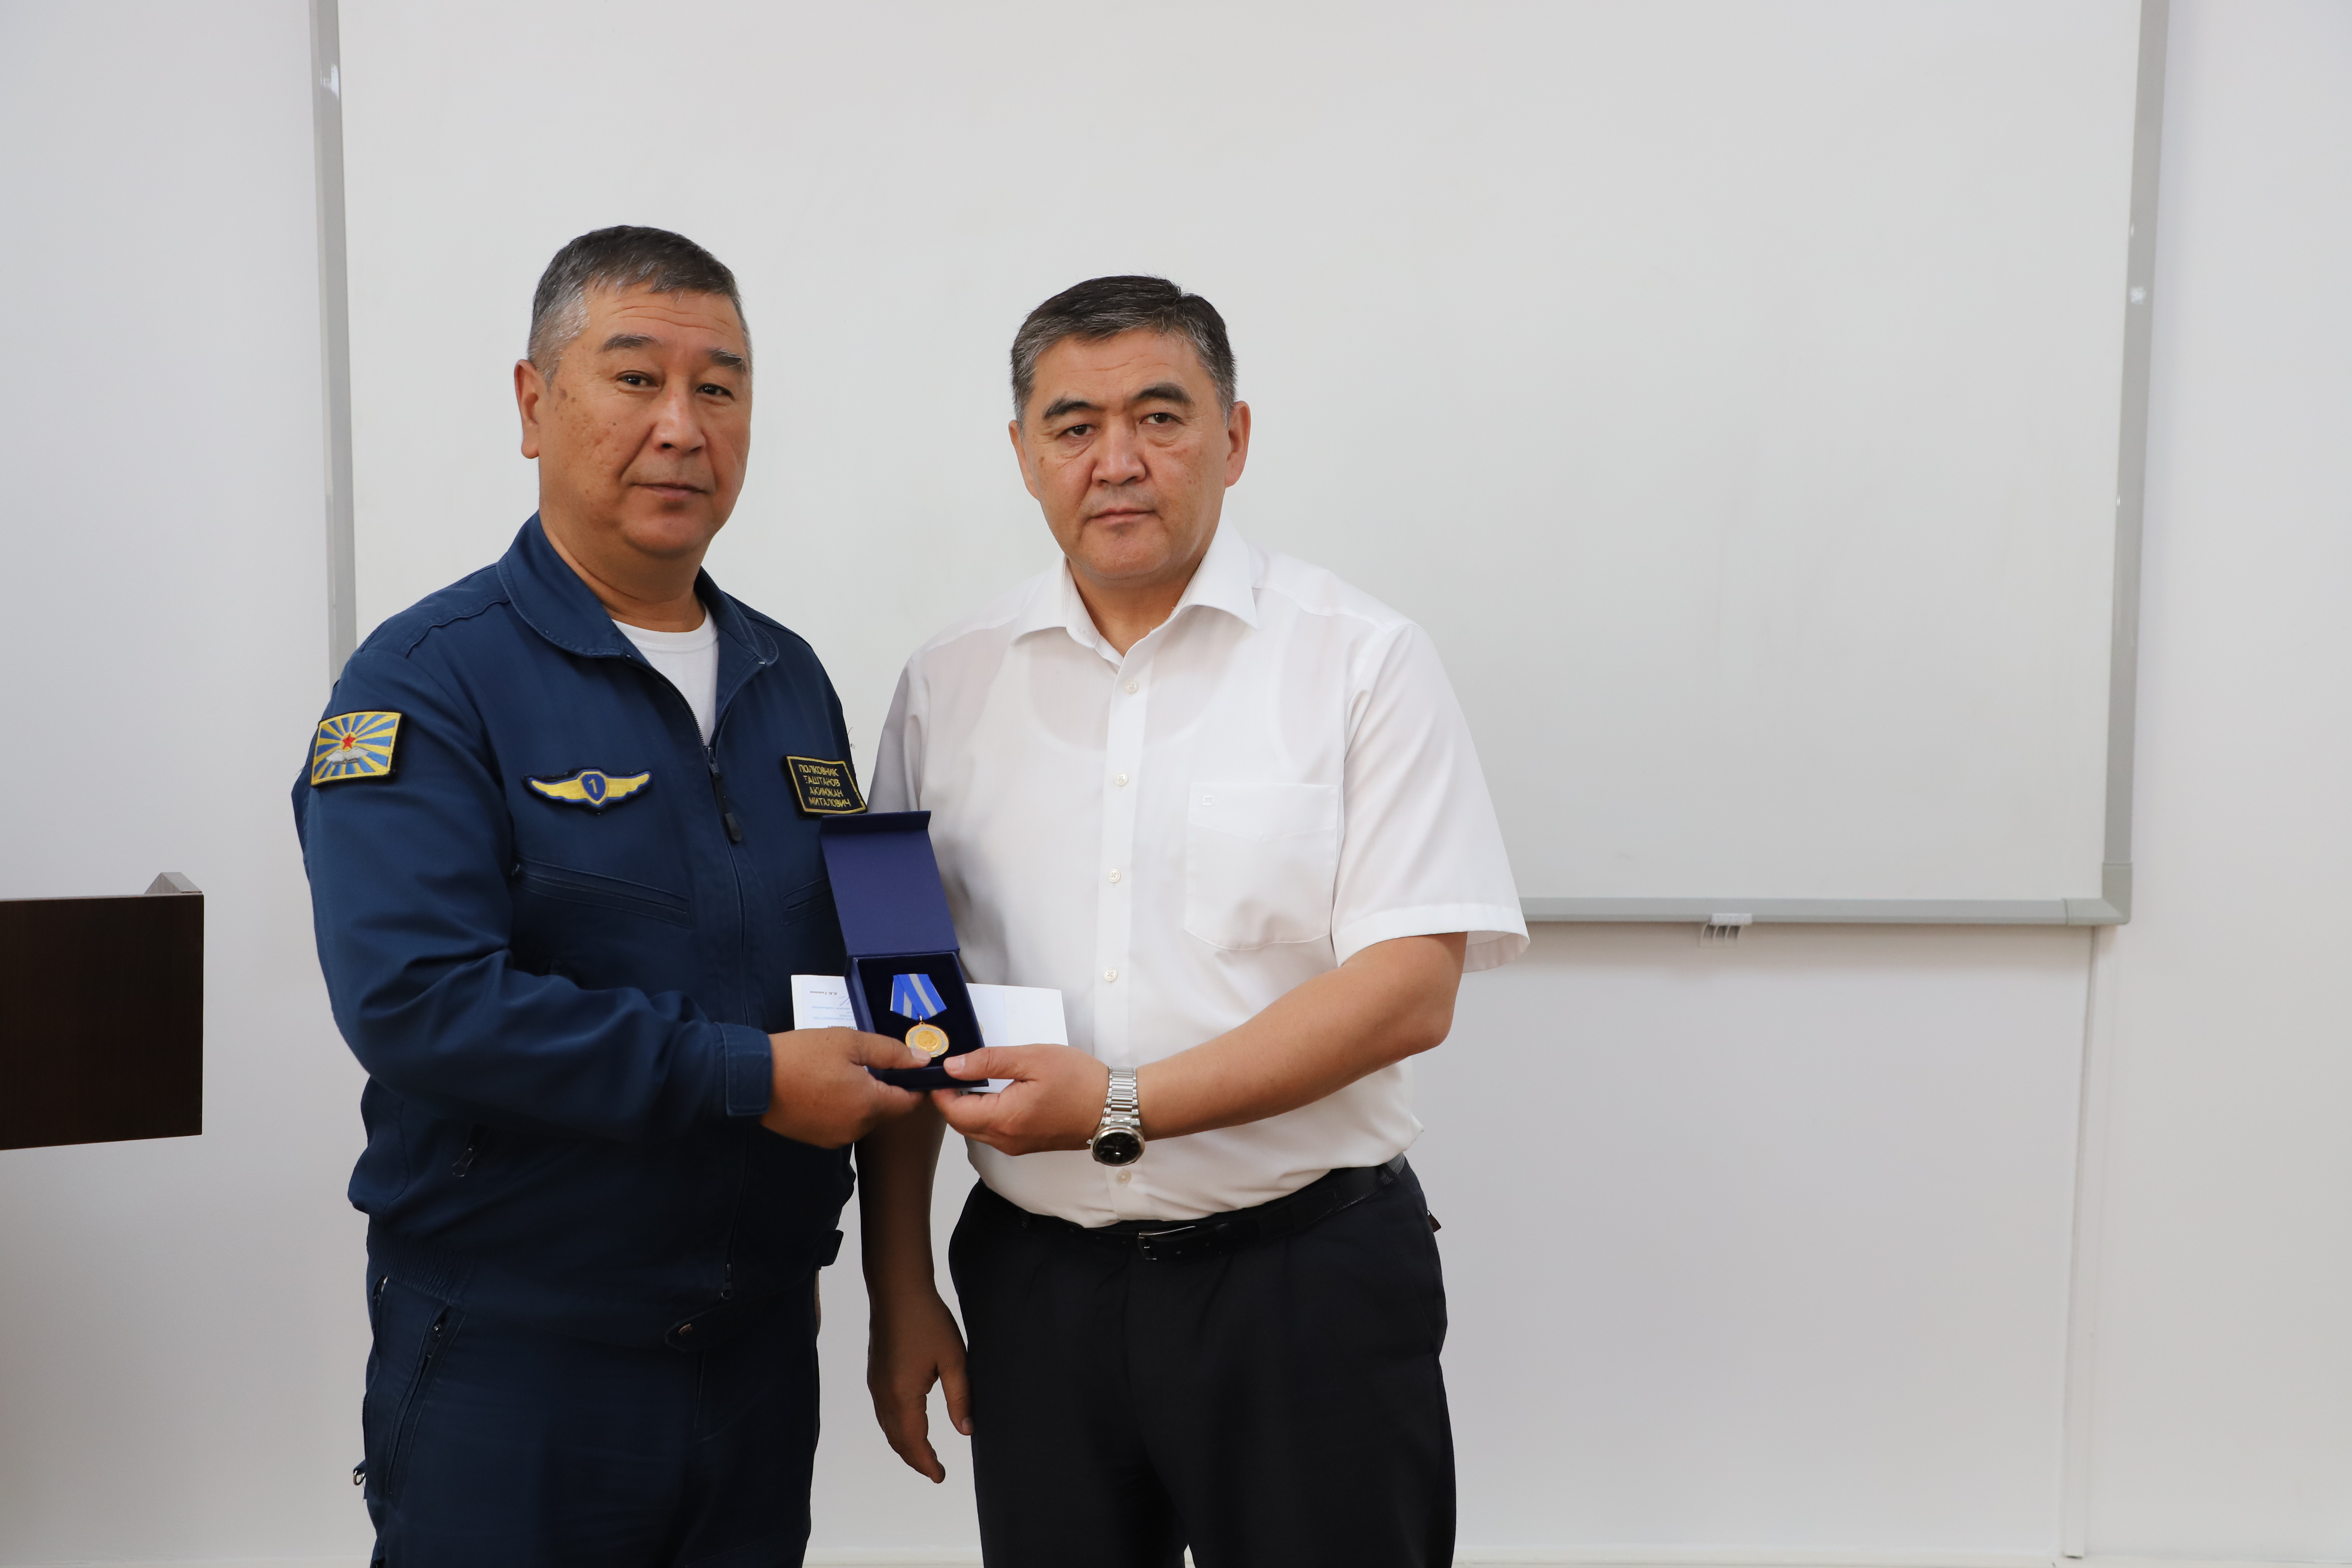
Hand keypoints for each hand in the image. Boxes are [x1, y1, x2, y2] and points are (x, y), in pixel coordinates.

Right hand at [760, 1029, 926, 1146]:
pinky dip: (843, 1107)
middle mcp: (856, 1128)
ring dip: (862, 1098)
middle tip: (867, 1062)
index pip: (908, 1103)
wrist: (752, 1078)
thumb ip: (891, 1052)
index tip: (912, 1070)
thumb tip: (922, 1061)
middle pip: (886, 1110)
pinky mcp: (818, 1139)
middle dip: (884, 1088)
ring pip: (864, 1117)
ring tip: (842, 1072)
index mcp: (869, 1104)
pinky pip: (843, 1123)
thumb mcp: (849, 1042)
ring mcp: (836, 1137)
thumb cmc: (800, 1056)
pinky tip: (826, 1087)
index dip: (915, 1086)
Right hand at [868, 1285, 971, 1482]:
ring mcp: (876, 1385)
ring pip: (888, 1428)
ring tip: (923, 1455)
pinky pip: (883, 1413)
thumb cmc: (928, 1320)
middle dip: (915, 1459)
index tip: (940, 1477)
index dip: (927, 1463)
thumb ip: (960, 1398)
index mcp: (903, 1396)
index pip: (915, 1442)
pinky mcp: (875, 1374)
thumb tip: (966, 1431)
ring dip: (904, 1445)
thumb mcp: (954, 1359)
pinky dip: (896, 1428)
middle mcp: (884, 1395)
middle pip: (898, 1440)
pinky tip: (908, 1426)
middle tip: (934, 1472)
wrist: (897, 1290)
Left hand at [934, 1045, 1108, 1154]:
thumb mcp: (1032, 1058)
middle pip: (960, 1122)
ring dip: (967, 1106)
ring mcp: (1016, 1146)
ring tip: (971, 1076)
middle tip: (953, 1069)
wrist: (1113, 1108)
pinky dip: (984, 1114)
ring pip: (975, 1129)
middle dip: (950, 1098)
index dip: (940, 1088)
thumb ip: (987, 1061)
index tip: (940, 1066)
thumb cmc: (1079, 1081)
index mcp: (1004, 1119)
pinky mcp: (1026, 1145)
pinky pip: (993, 1132)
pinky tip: (993, 1092)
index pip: (952, 1110)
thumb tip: (952, 1066)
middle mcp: (1005, 1140)